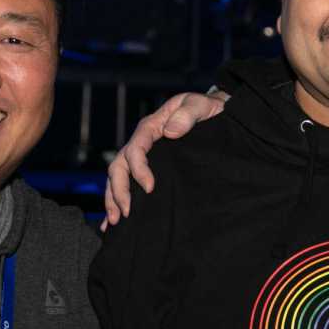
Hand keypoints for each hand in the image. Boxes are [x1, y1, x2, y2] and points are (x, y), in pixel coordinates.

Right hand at [102, 90, 228, 226]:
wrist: (214, 113)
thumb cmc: (206, 109)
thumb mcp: (199, 105)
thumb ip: (187, 115)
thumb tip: (170, 132)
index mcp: (151, 127)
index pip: (136, 149)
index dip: (139, 169)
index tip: (149, 188)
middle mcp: (142, 142)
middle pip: (120, 166)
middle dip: (119, 190)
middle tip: (127, 212)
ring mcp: (143, 156)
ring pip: (118, 177)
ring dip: (114, 199)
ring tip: (115, 221)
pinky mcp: (148, 168)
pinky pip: (128, 184)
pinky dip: (117, 201)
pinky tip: (114, 223)